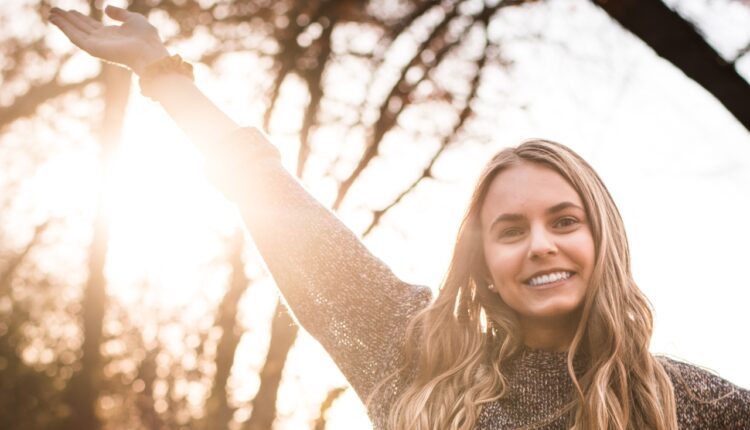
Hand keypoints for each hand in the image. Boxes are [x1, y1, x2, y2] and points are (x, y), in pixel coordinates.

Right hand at [49, 6, 169, 73]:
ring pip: (75, 32)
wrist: (150, 52)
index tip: (69, 10)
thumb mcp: (133, 19)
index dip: (79, 17)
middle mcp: (102, 40)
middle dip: (67, 19)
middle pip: (80, 28)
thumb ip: (120, 14)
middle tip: (53, 10)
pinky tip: (56, 20)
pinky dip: (65, 28)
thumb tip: (106, 8)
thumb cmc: (147, 38)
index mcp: (111, 34)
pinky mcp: (94, 49)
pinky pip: (75, 37)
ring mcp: (97, 45)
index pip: (90, 25)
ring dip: (62, 23)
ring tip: (50, 14)